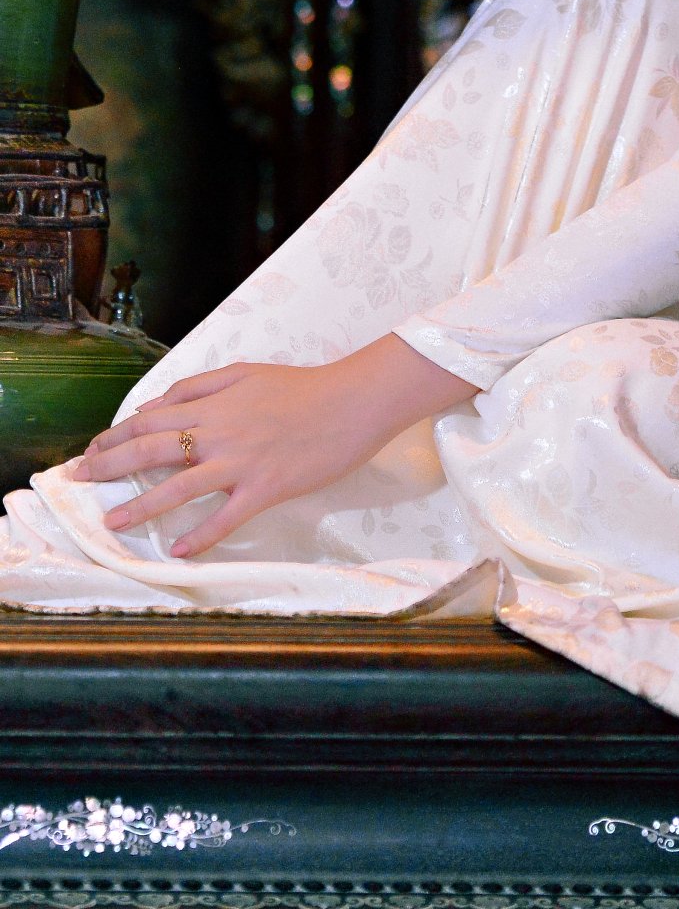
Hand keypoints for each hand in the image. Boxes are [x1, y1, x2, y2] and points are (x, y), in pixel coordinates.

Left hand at [72, 334, 476, 557]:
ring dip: (141, 507)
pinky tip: (178, 553)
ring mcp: (241, 462)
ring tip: (112, 523)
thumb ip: (199, 388)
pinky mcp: (266, 488)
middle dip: (108, 466)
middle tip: (78, 481)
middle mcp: (220, 432)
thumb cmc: (302, 387)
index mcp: (215, 403)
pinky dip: (200, 536)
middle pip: (152, 449)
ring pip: (179, 487)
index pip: (150, 419)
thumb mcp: (246, 373)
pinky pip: (226, 517)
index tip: (92, 451)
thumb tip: (153, 408)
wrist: (352, 401)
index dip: (116, 436)